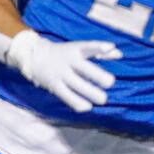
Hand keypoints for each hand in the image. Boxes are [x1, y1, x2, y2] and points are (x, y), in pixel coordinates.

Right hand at [5, 29, 120, 113]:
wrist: (34, 57)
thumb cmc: (64, 53)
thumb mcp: (79, 49)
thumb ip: (100, 51)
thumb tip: (119, 54)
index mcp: (76, 49)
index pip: (89, 46)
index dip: (99, 47)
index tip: (110, 47)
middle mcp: (68, 61)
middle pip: (85, 68)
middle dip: (98, 76)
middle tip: (110, 82)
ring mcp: (61, 74)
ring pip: (77, 85)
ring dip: (91, 93)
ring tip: (102, 99)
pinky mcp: (55, 86)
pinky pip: (67, 96)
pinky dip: (78, 103)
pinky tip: (87, 106)